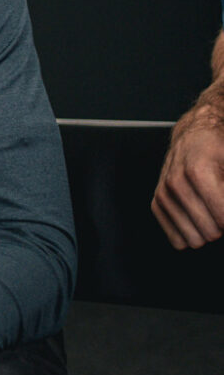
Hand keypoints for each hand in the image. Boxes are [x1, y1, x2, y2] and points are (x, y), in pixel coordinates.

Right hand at [153, 99, 223, 248]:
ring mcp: (164, 194)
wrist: (196, 134)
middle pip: (211, 233)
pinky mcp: (157, 203)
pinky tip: (197, 216)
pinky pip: (178, 241)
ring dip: (208, 229)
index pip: (223, 218)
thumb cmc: (218, 147)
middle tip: (222, 204)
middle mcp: (176, 183)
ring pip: (194, 241)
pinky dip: (192, 232)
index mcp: (199, 171)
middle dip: (222, 222)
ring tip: (211, 209)